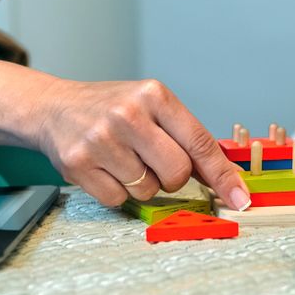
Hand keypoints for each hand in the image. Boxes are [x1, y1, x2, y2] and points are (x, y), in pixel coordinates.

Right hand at [34, 79, 250, 209]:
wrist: (54, 108)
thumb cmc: (111, 109)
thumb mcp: (152, 108)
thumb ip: (186, 137)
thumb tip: (226, 177)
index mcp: (154, 95)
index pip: (199, 142)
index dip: (223, 175)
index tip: (240, 197)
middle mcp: (128, 114)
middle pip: (177, 173)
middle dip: (172, 177)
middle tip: (153, 161)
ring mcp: (101, 140)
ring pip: (147, 190)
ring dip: (142, 183)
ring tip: (123, 158)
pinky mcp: (78, 164)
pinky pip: (118, 199)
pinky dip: (117, 191)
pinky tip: (105, 168)